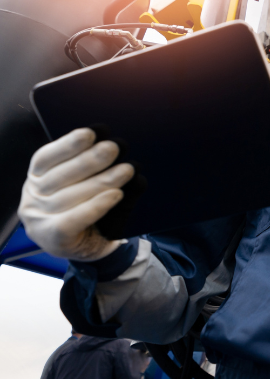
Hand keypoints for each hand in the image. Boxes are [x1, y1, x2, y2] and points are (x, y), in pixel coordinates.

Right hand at [18, 128, 133, 260]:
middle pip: (60, 177)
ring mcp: (40, 221)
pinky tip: (116, 195)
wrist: (91, 245)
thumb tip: (116, 147)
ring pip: (70, 197)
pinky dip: (96, 206)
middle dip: (90, 160)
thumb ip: (93, 167)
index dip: (68, 144)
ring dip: (102, 181)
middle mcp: (33, 199)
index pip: (45, 158)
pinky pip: (73, 221)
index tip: (91, 133)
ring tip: (126, 170)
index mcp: (36, 179)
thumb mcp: (87, 183)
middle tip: (114, 147)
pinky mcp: (54, 241)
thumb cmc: (89, 207)